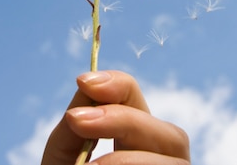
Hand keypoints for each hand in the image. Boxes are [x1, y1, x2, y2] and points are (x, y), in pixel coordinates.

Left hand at [41, 70, 189, 164]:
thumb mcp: (62, 156)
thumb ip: (73, 126)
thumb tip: (89, 83)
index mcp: (137, 142)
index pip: (137, 99)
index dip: (117, 84)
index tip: (82, 79)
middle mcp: (162, 159)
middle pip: (167, 131)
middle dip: (123, 120)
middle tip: (77, 120)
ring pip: (173, 159)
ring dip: (128, 158)